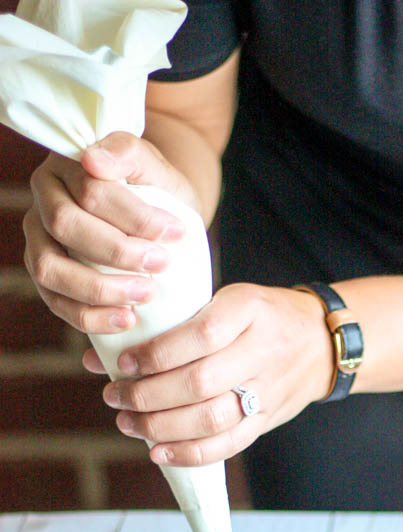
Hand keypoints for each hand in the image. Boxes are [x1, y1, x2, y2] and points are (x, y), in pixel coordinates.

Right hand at [22, 132, 197, 334]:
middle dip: (117, 251)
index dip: (134, 216)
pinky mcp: (47, 278)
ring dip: (100, 288)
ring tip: (145, 295)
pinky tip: (127, 320)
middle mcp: (43, 201)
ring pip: (50, 268)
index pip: (91, 190)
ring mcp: (39, 241)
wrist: (159, 221)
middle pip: (65, 226)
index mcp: (65, 166)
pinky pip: (56, 303)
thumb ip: (129, 153)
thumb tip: (94, 160)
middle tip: (162, 265)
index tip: (176, 233)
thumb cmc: (158, 192)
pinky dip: (90, 317)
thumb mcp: (155, 167)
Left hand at [86, 283, 333, 464]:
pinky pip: (229, 444)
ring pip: (211, 418)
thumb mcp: (226, 299)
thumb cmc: (260, 316)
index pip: (199, 336)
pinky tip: (159, 453)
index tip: (123, 362)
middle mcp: (261, 351)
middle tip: (114, 396)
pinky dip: (190, 454)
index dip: (155, 355)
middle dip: (147, 395)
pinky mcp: (267, 419)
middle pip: (199, 383)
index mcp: (249, 310)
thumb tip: (97, 352)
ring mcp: (267, 390)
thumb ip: (171, 324)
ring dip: (162, 426)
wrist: (322, 343)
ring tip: (129, 422)